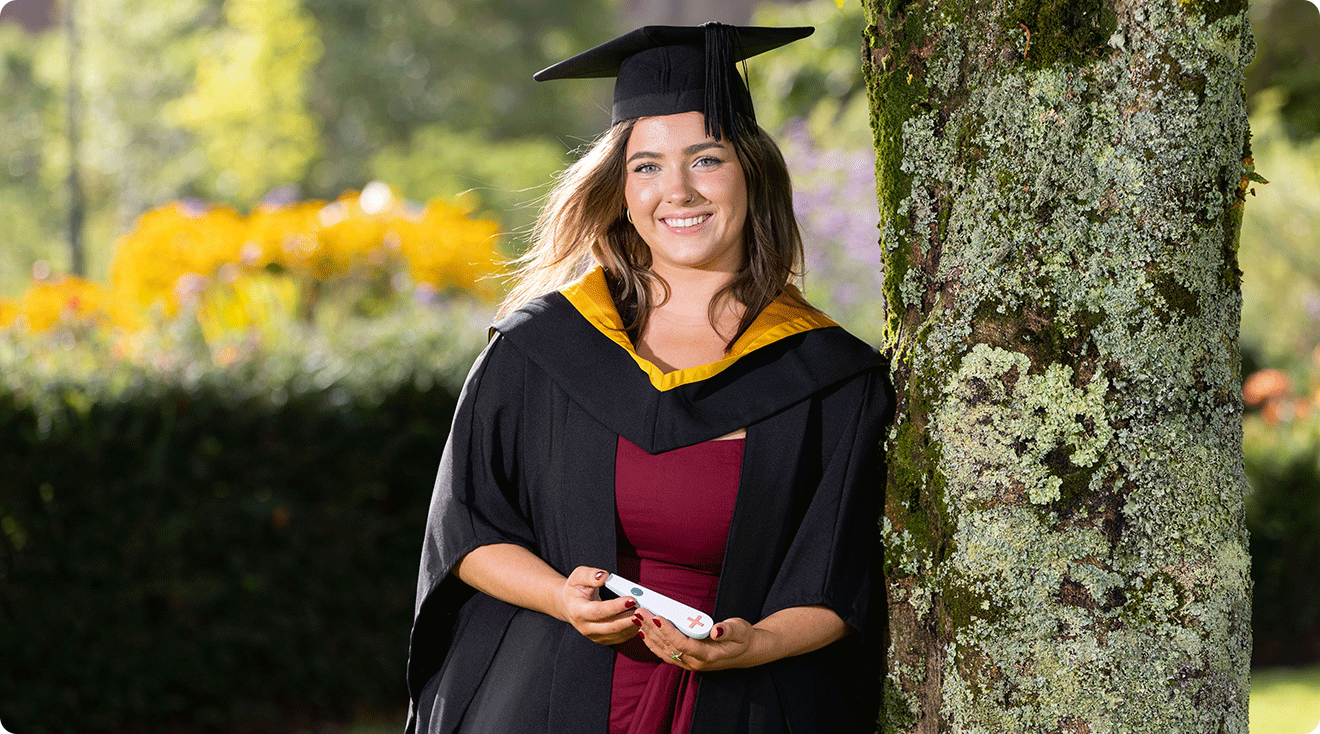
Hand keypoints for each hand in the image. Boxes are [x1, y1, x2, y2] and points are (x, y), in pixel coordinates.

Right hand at [555, 567, 640, 645]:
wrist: (569, 605)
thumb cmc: (575, 589)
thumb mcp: (578, 576)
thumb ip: (590, 575)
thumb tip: (603, 576)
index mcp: (578, 611)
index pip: (599, 611)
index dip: (616, 606)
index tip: (632, 599)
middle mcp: (585, 627)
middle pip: (611, 627)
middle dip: (629, 619)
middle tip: (644, 609)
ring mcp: (594, 636)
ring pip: (618, 635)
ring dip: (634, 625)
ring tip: (645, 614)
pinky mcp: (603, 640)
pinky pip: (620, 638)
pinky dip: (632, 630)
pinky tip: (641, 621)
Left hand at [631, 607, 759, 671]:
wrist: (746, 652)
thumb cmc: (743, 639)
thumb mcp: (741, 630)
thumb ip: (728, 630)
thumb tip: (717, 630)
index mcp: (708, 655)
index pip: (683, 644)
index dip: (669, 632)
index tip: (658, 617)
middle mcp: (695, 663)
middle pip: (668, 646)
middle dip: (652, 629)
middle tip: (640, 612)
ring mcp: (689, 664)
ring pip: (663, 651)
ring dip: (649, 634)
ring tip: (638, 618)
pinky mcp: (686, 660)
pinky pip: (665, 653)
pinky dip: (653, 642)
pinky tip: (644, 631)